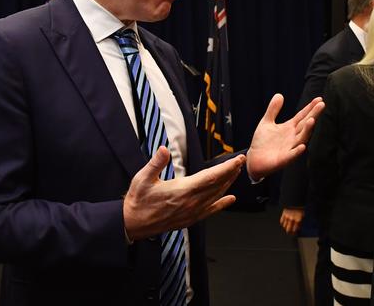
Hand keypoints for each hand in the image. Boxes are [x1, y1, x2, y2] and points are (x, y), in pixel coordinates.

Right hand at [123, 147, 244, 240]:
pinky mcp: (190, 219)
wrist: (132, 224)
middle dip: (231, 172)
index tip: (237, 160)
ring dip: (228, 184)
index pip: (211, 177)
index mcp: (182, 191)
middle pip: (218, 186)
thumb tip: (164, 149)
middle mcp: (191, 202)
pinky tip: (230, 199)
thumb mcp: (142, 179)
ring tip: (236, 173)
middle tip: (241, 161)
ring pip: (216, 196)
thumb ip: (155, 163)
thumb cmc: (138, 201)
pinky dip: (222, 204)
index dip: (227, 168)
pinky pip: (210, 210)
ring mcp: (192, 212)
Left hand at [246, 94, 324, 181]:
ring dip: (307, 130)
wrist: (254, 160)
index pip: (302, 116)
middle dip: (313, 115)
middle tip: (321, 105)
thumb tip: (279, 95)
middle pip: (305, 124)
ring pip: (301, 138)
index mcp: (289, 128)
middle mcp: (292, 137)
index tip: (319, 99)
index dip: (310, 107)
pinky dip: (297, 151)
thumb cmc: (262, 142)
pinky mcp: (284, 159)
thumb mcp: (267, 122)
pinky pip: (292, 155)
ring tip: (312, 120)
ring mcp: (289, 148)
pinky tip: (302, 146)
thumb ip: (273, 109)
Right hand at [280, 207, 304, 234]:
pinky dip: (282, 223)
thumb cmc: (300, 209)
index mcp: (298, 220)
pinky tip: (285, 222)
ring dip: (285, 227)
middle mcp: (292, 219)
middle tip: (289, 232)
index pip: (294, 230)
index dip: (293, 233)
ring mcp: (287, 216)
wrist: (296, 201)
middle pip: (288, 229)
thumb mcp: (303, 216)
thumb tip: (297, 229)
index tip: (293, 233)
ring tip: (287, 226)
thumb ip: (300, 223)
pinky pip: (281, 221)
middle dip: (288, 231)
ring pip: (284, 226)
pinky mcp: (284, 214)